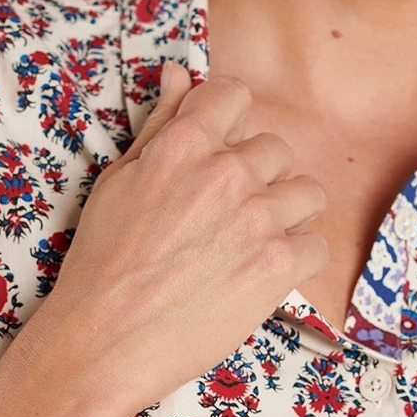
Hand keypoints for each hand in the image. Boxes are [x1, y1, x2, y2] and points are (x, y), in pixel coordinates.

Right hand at [29, 62, 329, 416]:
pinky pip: (316, 244)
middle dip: (257, 179)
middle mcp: (226, 172)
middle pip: (275, 149)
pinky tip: (257, 276)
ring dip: (284, 215)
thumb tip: (178, 74)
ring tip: (247, 247)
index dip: (228, 126)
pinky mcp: (278, 265)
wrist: (102, 342)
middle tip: (222, 219)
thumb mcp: (117, 183)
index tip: (217, 154)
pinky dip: (294, 261)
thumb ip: (158, 126)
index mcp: (183, 144)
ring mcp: (258, 218)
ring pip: (307, 193)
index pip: (235, 96)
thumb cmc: (101, 266)